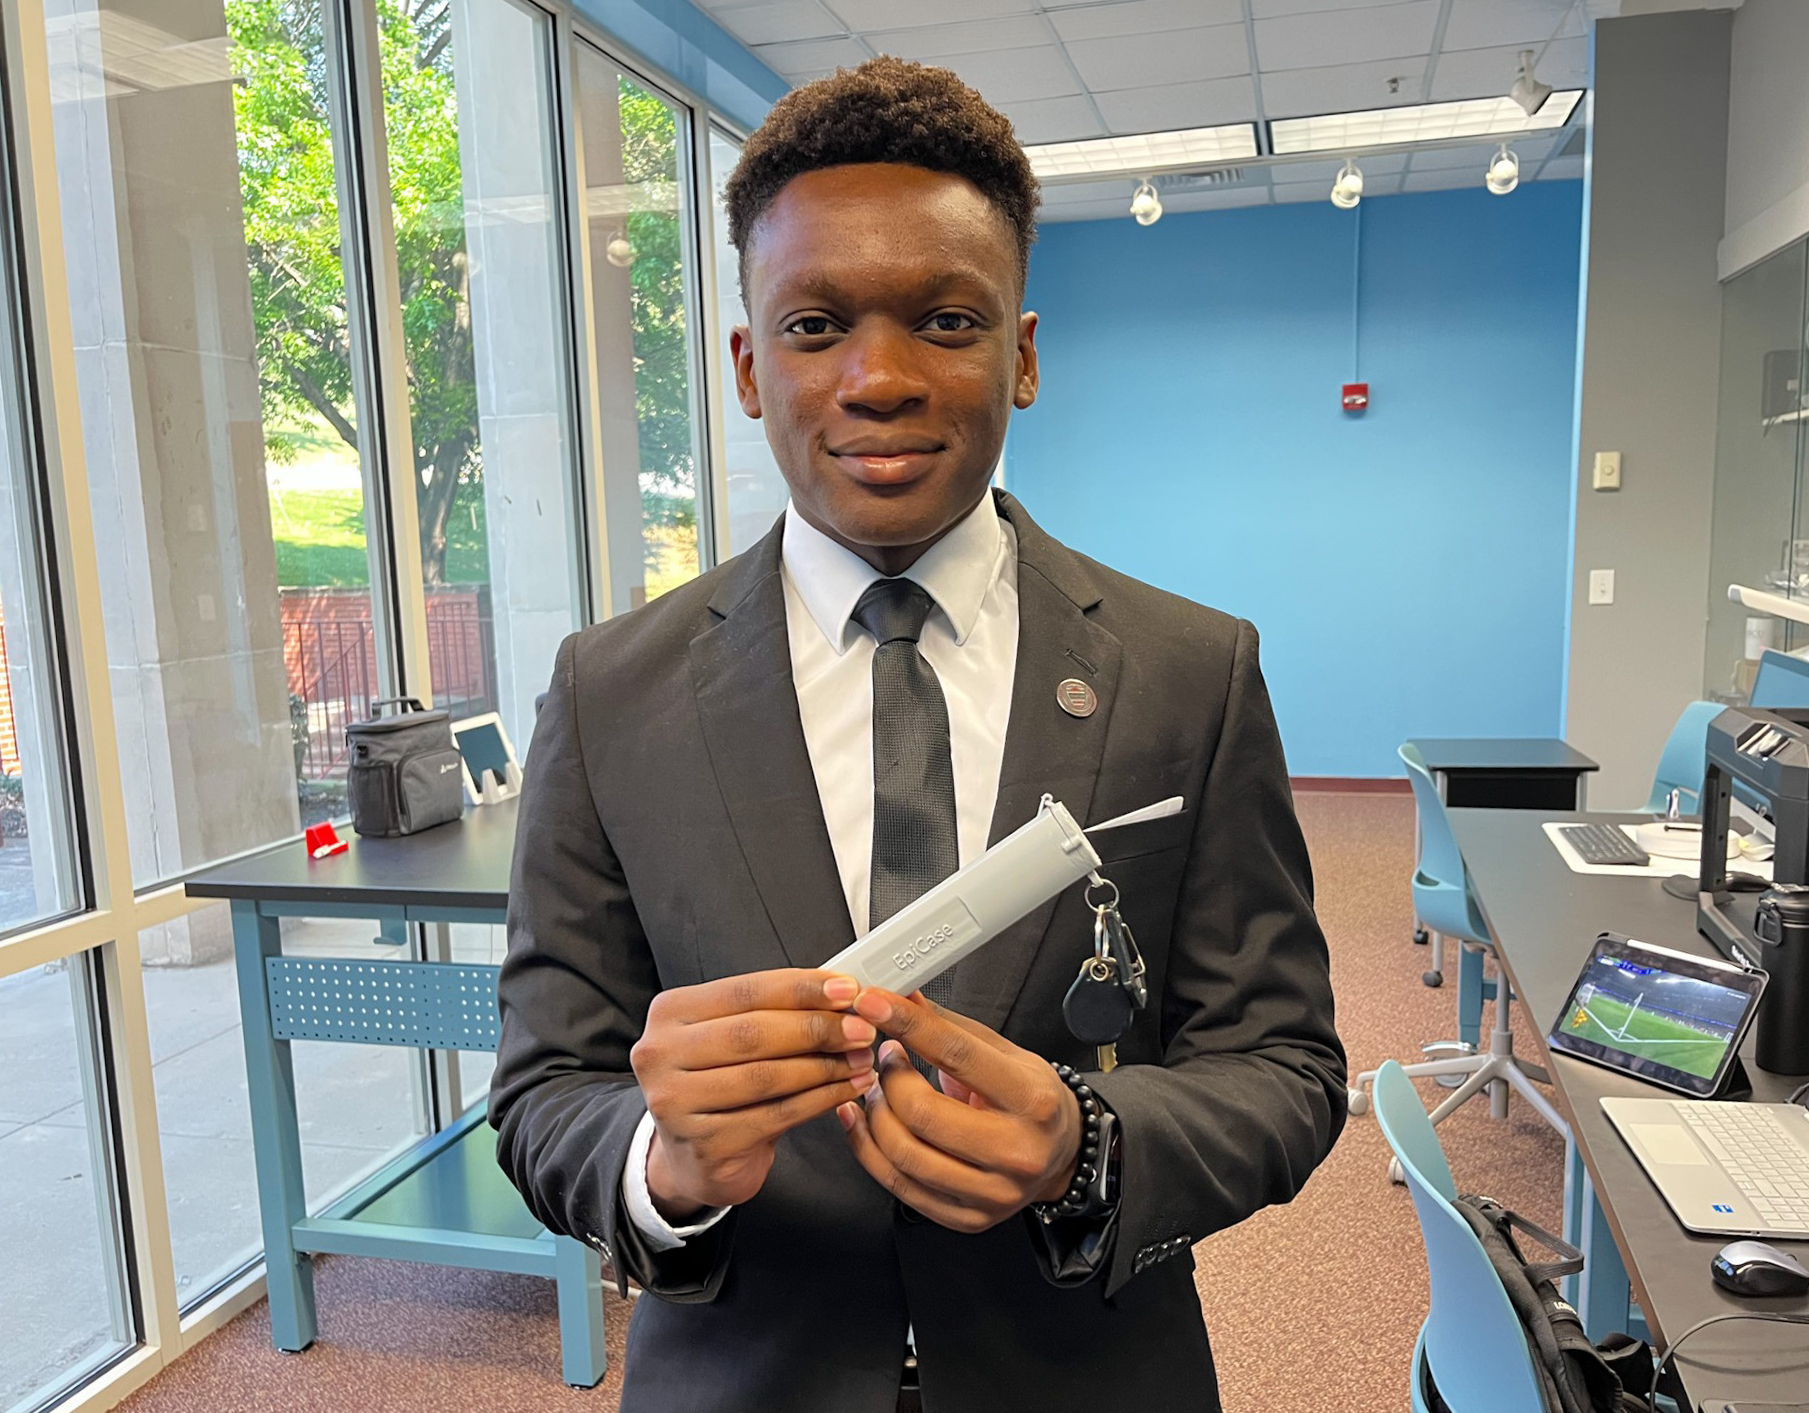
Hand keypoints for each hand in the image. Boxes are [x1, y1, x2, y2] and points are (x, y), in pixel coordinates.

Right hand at [631, 969, 875, 1221]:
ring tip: (861, 1060)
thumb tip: (841, 993)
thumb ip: (774, 1012)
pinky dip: (820, 1100)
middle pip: (754, 1032)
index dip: (802, 989)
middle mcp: (660, 1054)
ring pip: (767, 1076)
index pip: (745, 991)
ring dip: (825, 1066)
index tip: (848, 989)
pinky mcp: (703, 1143)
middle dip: (818, 1028)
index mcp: (670, 1013)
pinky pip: (776, 1115)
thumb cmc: (722, 1085)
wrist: (694, 1157)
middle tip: (862, 1029)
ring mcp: (675, 1102)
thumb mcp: (734, 1038)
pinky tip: (846, 1092)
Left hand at [834, 989, 1080, 1233]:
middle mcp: (1017, 1151)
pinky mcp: (966, 1217)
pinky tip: (862, 1121)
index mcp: (1032, 1100)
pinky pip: (898, 1186)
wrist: (1061, 1154)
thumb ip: (952, 1028)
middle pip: (923, 1114)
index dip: (908, 1025)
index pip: (958, 1056)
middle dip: (888, 1078)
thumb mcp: (1005, 1054)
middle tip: (884, 1058)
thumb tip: (905, 997)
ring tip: (876, 1090)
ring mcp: (992, 1192)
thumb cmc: (1032, 1100)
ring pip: (904, 1154)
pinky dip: (868, 1148)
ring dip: (874, 1114)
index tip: (873, 1003)